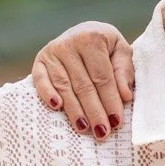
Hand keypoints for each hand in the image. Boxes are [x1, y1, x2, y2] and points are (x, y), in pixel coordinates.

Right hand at [31, 22, 135, 138]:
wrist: (83, 32)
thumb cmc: (106, 47)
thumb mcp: (121, 51)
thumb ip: (124, 71)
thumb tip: (125, 96)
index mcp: (93, 38)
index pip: (103, 77)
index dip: (110, 101)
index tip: (116, 122)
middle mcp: (70, 43)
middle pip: (84, 85)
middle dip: (94, 111)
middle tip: (102, 132)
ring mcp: (52, 52)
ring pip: (64, 86)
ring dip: (74, 110)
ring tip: (84, 128)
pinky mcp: (39, 60)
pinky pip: (40, 80)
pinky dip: (47, 93)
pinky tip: (56, 107)